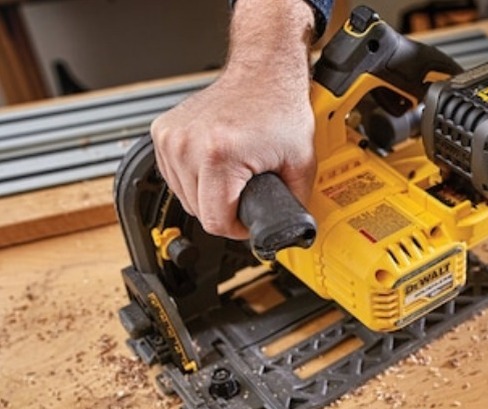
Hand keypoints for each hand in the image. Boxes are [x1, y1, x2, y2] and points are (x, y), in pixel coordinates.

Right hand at [151, 0, 315, 239]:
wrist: (263, 72)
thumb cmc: (281, 109)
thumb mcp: (301, 164)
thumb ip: (297, 205)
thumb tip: (292, 233)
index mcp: (218, 156)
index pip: (215, 222)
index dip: (237, 228)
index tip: (249, 219)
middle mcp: (187, 146)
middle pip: (198, 211)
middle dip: (225, 209)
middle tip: (247, 190)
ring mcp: (171, 137)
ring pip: (183, 196)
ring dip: (207, 194)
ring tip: (233, 174)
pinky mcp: (162, 132)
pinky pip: (173, 176)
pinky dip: (193, 178)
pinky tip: (214, 165)